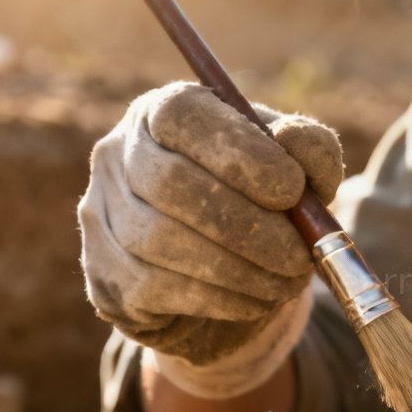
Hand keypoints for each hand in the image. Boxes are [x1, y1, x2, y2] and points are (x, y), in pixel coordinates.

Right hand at [78, 82, 342, 392]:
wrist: (231, 273)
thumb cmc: (266, 203)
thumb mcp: (300, 168)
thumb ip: (310, 148)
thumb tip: (298, 146)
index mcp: (164, 112)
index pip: (182, 116)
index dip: (239, 153)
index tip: (293, 189)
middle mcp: (118, 154)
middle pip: (169, 184)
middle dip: (247, 226)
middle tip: (299, 255)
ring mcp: (101, 215)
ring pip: (160, 241)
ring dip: (239, 269)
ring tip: (288, 280)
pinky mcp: (103, 274)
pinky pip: (155, 288)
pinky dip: (218, 298)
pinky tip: (256, 299)